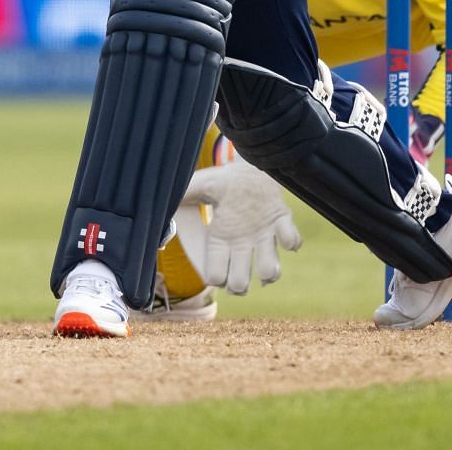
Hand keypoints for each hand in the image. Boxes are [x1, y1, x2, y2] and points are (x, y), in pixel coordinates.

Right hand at [180, 153, 300, 293]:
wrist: (249, 166)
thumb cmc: (222, 181)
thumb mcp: (198, 186)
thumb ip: (179, 197)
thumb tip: (159, 212)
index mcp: (219, 240)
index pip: (214, 276)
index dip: (216, 278)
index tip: (218, 269)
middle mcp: (242, 244)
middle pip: (240, 284)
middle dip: (240, 285)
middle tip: (241, 277)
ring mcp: (264, 236)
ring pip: (271, 270)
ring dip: (269, 271)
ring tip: (266, 265)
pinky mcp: (282, 222)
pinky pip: (292, 240)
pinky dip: (290, 241)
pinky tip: (283, 234)